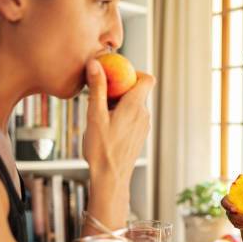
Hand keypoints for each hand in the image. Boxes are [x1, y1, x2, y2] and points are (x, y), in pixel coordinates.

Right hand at [83, 59, 154, 188]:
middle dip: (120, 87)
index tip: (116, 74)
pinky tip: (106, 125)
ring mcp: (144, 125)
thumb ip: (97, 88)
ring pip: (135, 104)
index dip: (134, 72)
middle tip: (101, 94)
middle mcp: (144, 114)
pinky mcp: (140, 134)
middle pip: (138, 90)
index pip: (147, 78)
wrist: (111, 177)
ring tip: (101, 113)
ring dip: (120, 102)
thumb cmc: (102, 148)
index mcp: (135, 106)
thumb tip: (95, 64)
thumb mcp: (95, 115)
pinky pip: (134, 116)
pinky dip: (122, 114)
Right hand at [221, 171, 242, 229]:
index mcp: (231, 198)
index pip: (224, 202)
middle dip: (238, 217)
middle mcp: (230, 209)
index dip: (227, 206)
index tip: (235, 208)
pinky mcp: (238, 224)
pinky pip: (241, 227)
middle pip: (230, 215)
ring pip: (236, 222)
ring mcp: (233, 217)